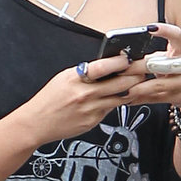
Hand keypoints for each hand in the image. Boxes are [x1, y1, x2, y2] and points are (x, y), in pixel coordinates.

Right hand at [19, 52, 146, 147]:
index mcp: (75, 78)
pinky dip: (115, 104)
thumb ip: (84, 74)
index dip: (119, 62)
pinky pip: (110, 111)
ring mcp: (91, 109)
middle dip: (134, 77)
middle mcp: (85, 94)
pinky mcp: (93, 121)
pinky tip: (118, 99)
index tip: (128, 58)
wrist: (38, 122)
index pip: (102, 67)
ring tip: (136, 84)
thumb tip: (105, 68)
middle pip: (118, 84)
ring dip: (130, 91)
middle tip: (142, 71)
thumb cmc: (49, 100)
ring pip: (119, 99)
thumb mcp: (64, 79)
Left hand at [124, 22, 180, 121]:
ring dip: (137, 87)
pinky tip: (129, 98)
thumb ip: (154, 56)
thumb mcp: (173, 58)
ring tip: (122, 88)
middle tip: (120, 68)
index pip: (177, 36)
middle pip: (159, 64)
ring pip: (157, 84)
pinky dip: (141, 99)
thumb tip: (126, 58)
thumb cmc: (180, 71)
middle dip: (136, 67)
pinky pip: (157, 98)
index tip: (150, 28)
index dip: (165, 30)